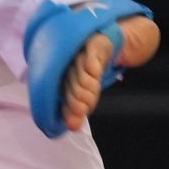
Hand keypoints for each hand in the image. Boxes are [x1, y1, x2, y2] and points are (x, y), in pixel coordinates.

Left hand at [62, 16, 159, 132]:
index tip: (72, 123)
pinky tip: (93, 70)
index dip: (67, 109)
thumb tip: (74, 127)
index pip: (62, 93)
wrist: (106, 41)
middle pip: (70, 82)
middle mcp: (68, 64)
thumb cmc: (89, 68)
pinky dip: (91, 60)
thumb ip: (81, 107)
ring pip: (79, 69)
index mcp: (62, 76)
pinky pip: (91, 51)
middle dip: (76, 98)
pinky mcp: (93, 43)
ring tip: (90, 96)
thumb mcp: (87, 89)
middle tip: (82, 110)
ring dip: (84, 83)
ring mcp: (80, 53)